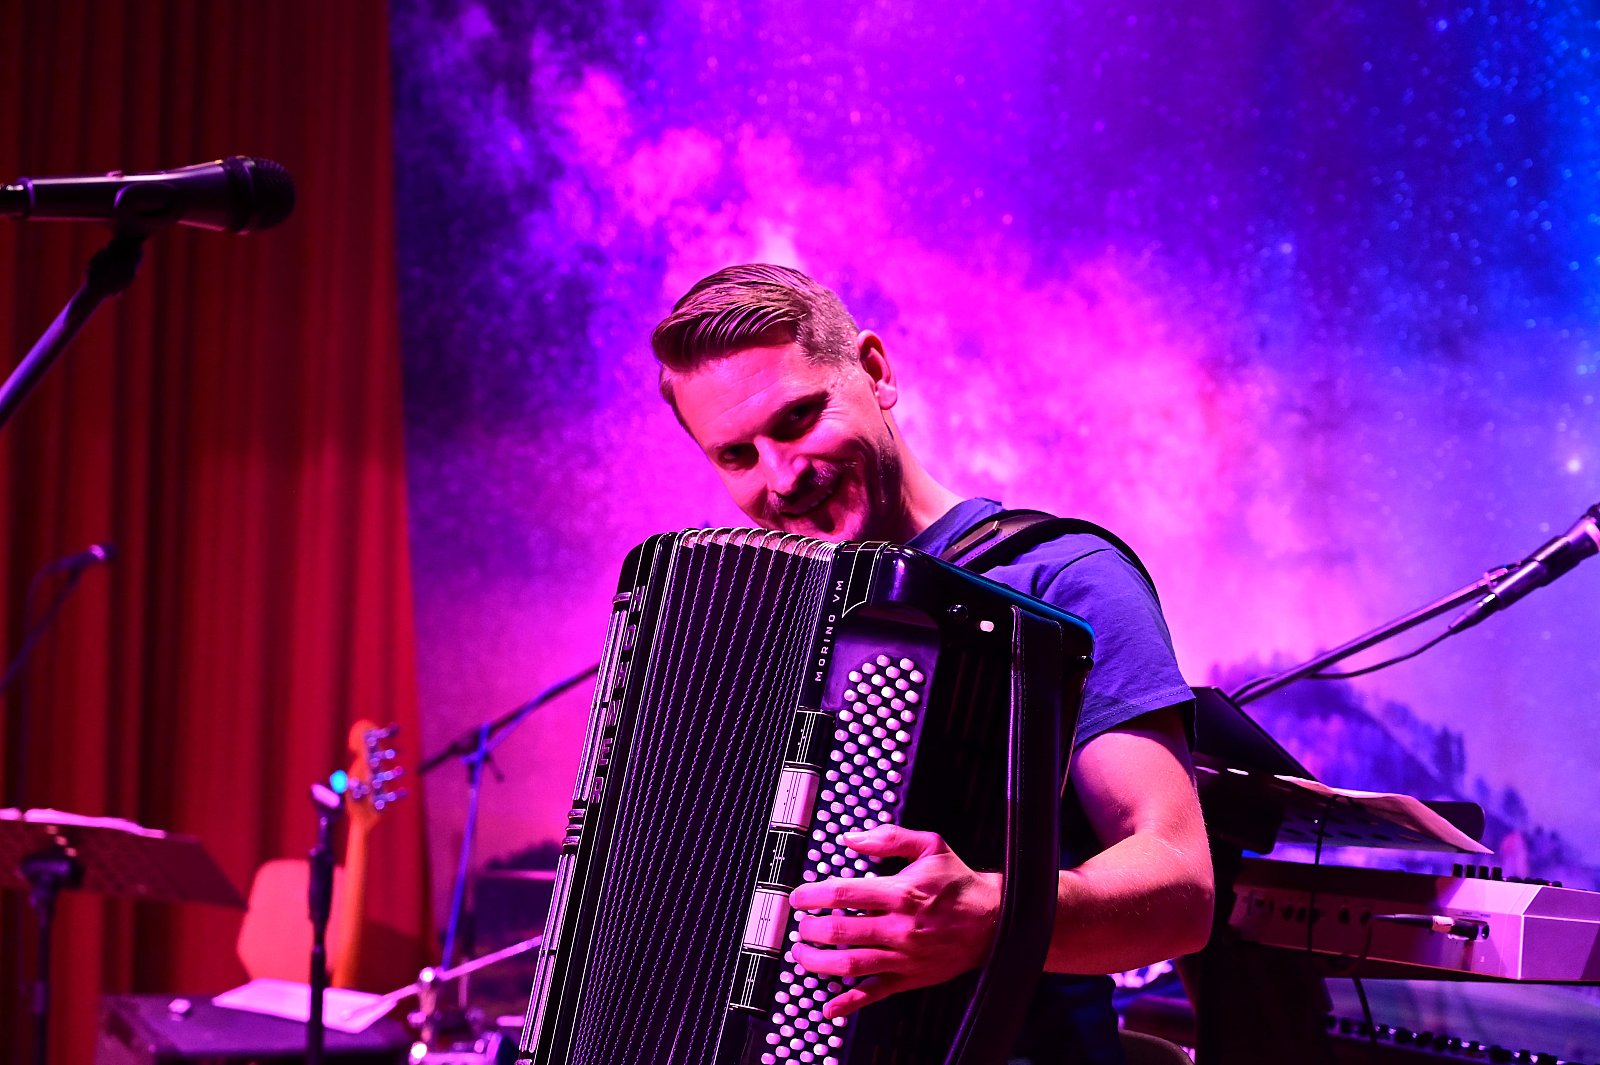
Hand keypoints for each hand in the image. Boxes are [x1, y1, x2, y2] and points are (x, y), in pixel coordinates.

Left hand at [787, 825, 1000, 1019]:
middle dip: (810, 929)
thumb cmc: (959, 883)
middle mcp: (899, 927)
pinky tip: (829, 1006)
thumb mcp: (930, 846)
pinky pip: (874, 994)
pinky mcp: (910, 978)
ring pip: (850, 964)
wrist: (995, 919)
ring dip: (818, 962)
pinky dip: (849, 1003)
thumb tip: (851, 838)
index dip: (813, 895)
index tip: (798, 897)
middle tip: (800, 925)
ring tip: (802, 954)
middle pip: (840, 931)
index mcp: (900, 893)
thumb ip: (889, 837)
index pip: (843, 893)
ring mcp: (903, 956)